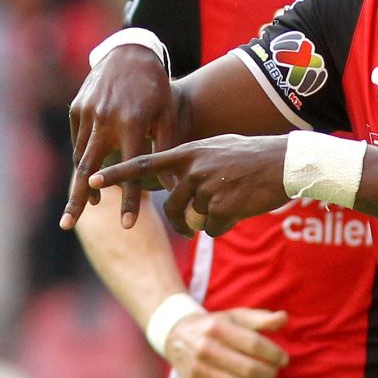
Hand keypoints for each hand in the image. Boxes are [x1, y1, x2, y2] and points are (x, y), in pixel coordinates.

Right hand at [63, 44, 176, 229]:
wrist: (130, 51)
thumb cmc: (156, 86)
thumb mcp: (167, 113)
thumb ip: (167, 147)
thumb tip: (173, 184)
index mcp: (131, 123)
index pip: (129, 170)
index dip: (128, 200)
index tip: (127, 225)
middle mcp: (104, 120)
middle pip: (88, 170)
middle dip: (77, 200)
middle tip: (67, 225)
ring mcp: (87, 113)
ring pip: (81, 156)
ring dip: (80, 182)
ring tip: (80, 207)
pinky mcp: (77, 107)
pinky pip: (78, 139)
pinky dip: (82, 157)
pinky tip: (87, 173)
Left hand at [91, 134, 288, 236]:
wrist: (285, 163)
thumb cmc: (253, 156)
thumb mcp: (218, 149)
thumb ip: (193, 163)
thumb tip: (176, 183)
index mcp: (189, 152)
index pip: (144, 164)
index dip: (117, 174)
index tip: (92, 180)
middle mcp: (193, 169)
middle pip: (172, 207)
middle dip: (182, 220)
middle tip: (192, 224)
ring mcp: (206, 187)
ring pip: (192, 220)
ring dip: (205, 223)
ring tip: (225, 210)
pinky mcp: (221, 206)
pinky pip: (212, 228)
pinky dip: (224, 226)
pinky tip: (240, 211)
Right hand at [166, 308, 289, 377]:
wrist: (178, 336)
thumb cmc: (217, 326)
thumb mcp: (237, 316)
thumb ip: (262, 318)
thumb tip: (284, 318)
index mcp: (218, 328)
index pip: (254, 344)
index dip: (274, 354)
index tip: (283, 359)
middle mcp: (205, 348)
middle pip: (247, 369)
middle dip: (268, 373)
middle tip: (274, 372)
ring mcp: (197, 369)